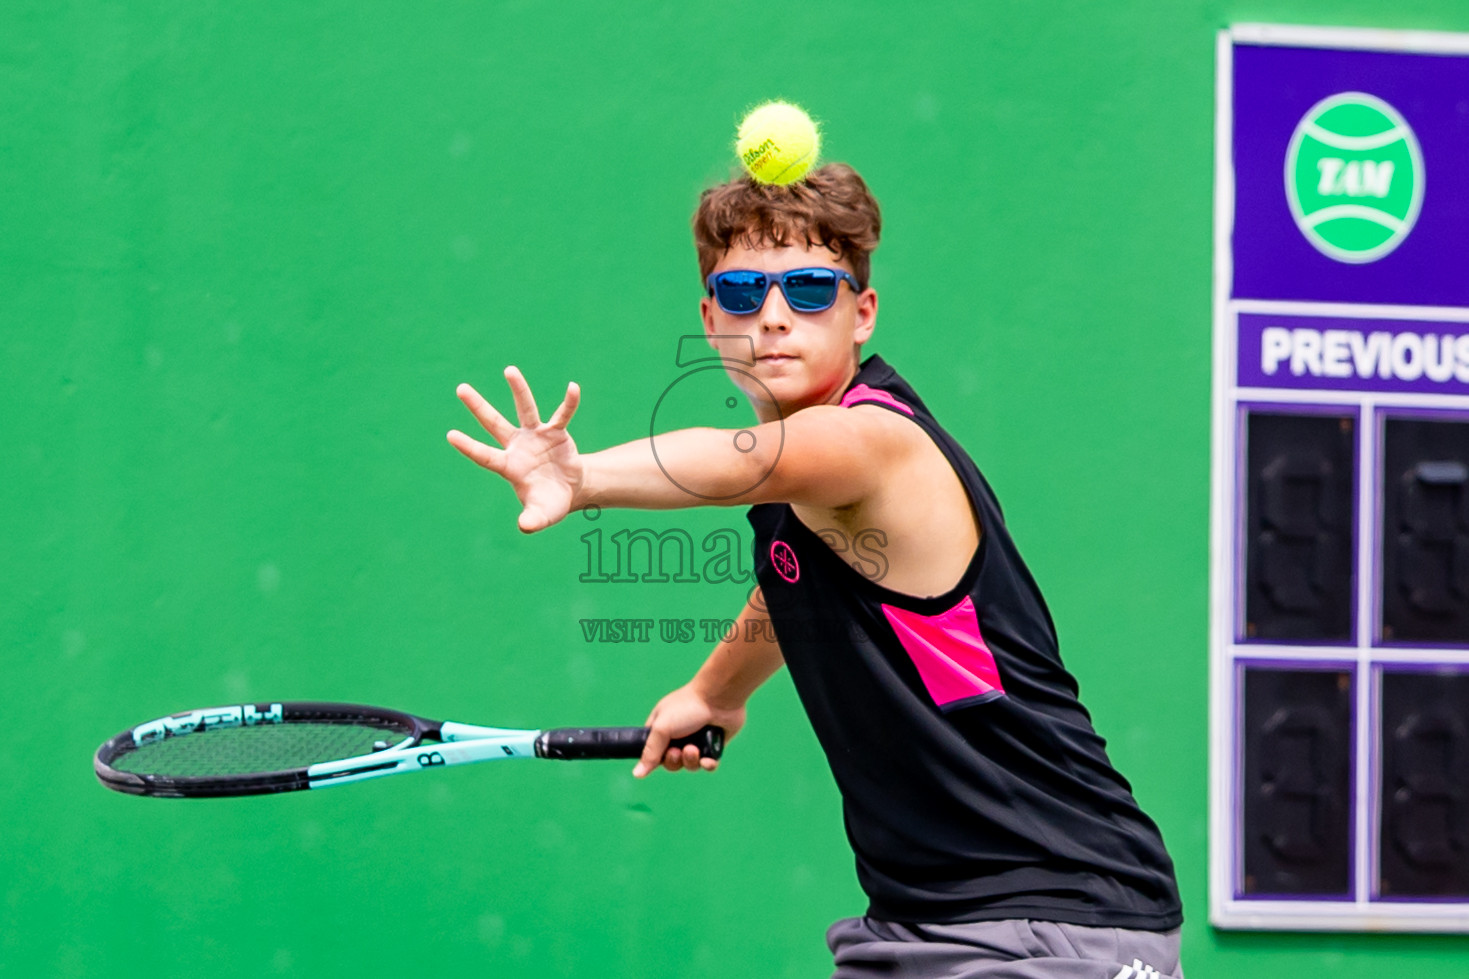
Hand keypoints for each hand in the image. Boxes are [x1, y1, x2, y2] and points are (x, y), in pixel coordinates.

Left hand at [447, 366, 582, 532]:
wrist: (570, 490)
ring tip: (508, 370)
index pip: (485, 455)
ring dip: (518, 390)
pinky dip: (569, 403)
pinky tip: (573, 388)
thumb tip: (525, 527)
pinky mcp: (555, 432)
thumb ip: (532, 520)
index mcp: (509, 467)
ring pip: (524, 409)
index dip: (469, 447)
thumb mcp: (541, 515)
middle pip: (493, 423)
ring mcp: (535, 436)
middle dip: (478, 407)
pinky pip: (562, 415)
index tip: (450, 435)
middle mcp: (517, 446)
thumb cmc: (548, 504)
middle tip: (460, 388)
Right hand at [634, 682, 746, 777]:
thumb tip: (637, 774)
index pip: (653, 751)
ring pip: (689, 765)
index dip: (655, 759)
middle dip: (674, 761)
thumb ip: (650, 752)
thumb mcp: (662, 728)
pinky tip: (708, 760)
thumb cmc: (688, 707)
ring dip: (690, 761)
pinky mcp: (713, 746)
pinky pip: (708, 764)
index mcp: (662, 727)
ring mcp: (697, 740)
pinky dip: (707, 764)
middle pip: (671, 762)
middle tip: (678, 751)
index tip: (658, 758)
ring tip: (695, 749)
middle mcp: (679, 735)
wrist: (720, 698)